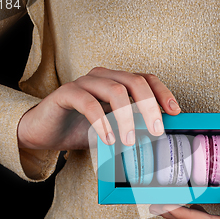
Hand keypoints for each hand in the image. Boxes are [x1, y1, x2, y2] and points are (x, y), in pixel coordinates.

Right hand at [17, 67, 179, 149]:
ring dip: (127, 117)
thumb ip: (133, 127)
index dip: (162, 92)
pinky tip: (107, 139)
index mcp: (117, 82)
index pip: (146, 79)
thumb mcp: (113, 130)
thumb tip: (160, 138)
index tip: (175, 112)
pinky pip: (87, 102)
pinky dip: (101, 122)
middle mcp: (103, 77)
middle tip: (156, 131)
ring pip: (115, 90)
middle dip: (150, 106)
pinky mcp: (65, 93)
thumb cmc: (81, 130)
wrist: (44, 133)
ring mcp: (84, 83)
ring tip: (129, 141)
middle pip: (135, 81)